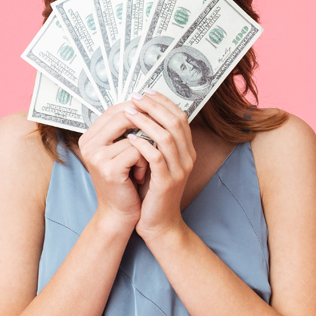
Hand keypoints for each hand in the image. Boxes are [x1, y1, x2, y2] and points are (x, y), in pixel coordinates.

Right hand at [78, 101, 148, 233]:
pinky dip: (145, 163)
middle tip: (158, 134)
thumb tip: (147, 103)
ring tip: (144, 165)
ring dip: (146, 149)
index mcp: (89, 138)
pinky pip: (137, 152)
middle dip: (144, 123)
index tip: (154, 110)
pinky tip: (140, 176)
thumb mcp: (123, 153)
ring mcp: (96, 157)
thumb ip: (127, 131)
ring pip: (133, 136)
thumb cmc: (126, 182)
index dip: (136, 107)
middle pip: (121, 117)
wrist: (120, 214)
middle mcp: (88, 145)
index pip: (113, 110)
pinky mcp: (108, 169)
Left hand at [124, 91, 196, 242]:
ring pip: (167, 137)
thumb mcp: (156, 163)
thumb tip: (139, 116)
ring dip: (146, 121)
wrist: (159, 224)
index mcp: (186, 150)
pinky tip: (129, 138)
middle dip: (154, 106)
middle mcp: (187, 157)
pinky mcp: (167, 182)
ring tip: (129, 112)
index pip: (180, 117)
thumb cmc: (152, 192)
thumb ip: (154, 142)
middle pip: (176, 122)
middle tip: (135, 97)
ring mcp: (179, 170)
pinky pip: (157, 158)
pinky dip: (143, 145)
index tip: (145, 92)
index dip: (163, 102)